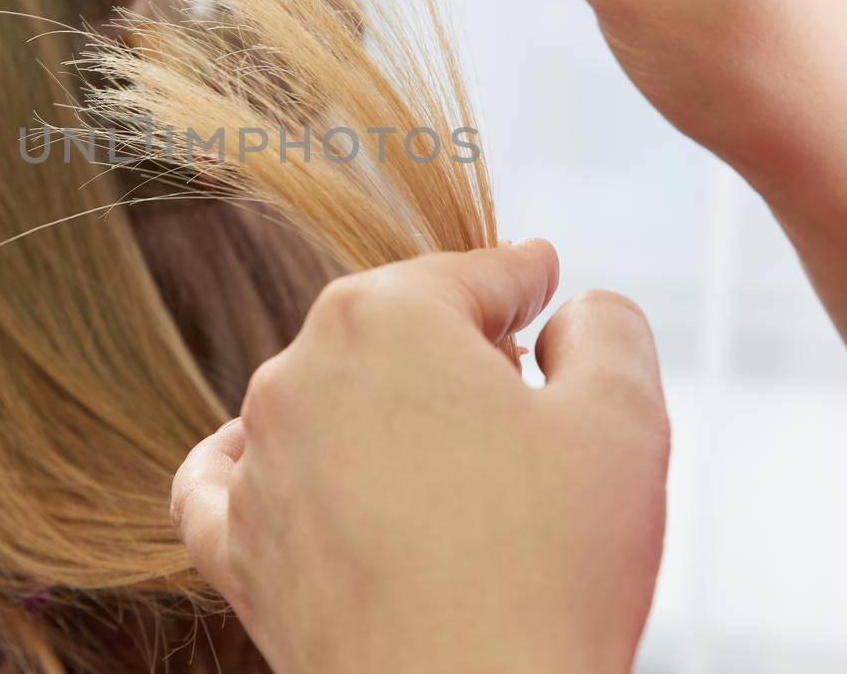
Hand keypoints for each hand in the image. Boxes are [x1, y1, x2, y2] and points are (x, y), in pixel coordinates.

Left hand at [171, 243, 668, 673]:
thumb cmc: (550, 568)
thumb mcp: (622, 417)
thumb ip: (605, 328)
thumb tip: (571, 312)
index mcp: (383, 317)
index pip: (471, 278)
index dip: (524, 279)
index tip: (544, 280)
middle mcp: (297, 375)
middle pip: (393, 333)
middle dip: (456, 352)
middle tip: (521, 398)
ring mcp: (258, 465)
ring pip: (320, 402)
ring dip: (379, 414)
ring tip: (451, 465)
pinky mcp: (238, 551)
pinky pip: (223, 485)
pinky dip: (254, 469)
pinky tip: (282, 467)